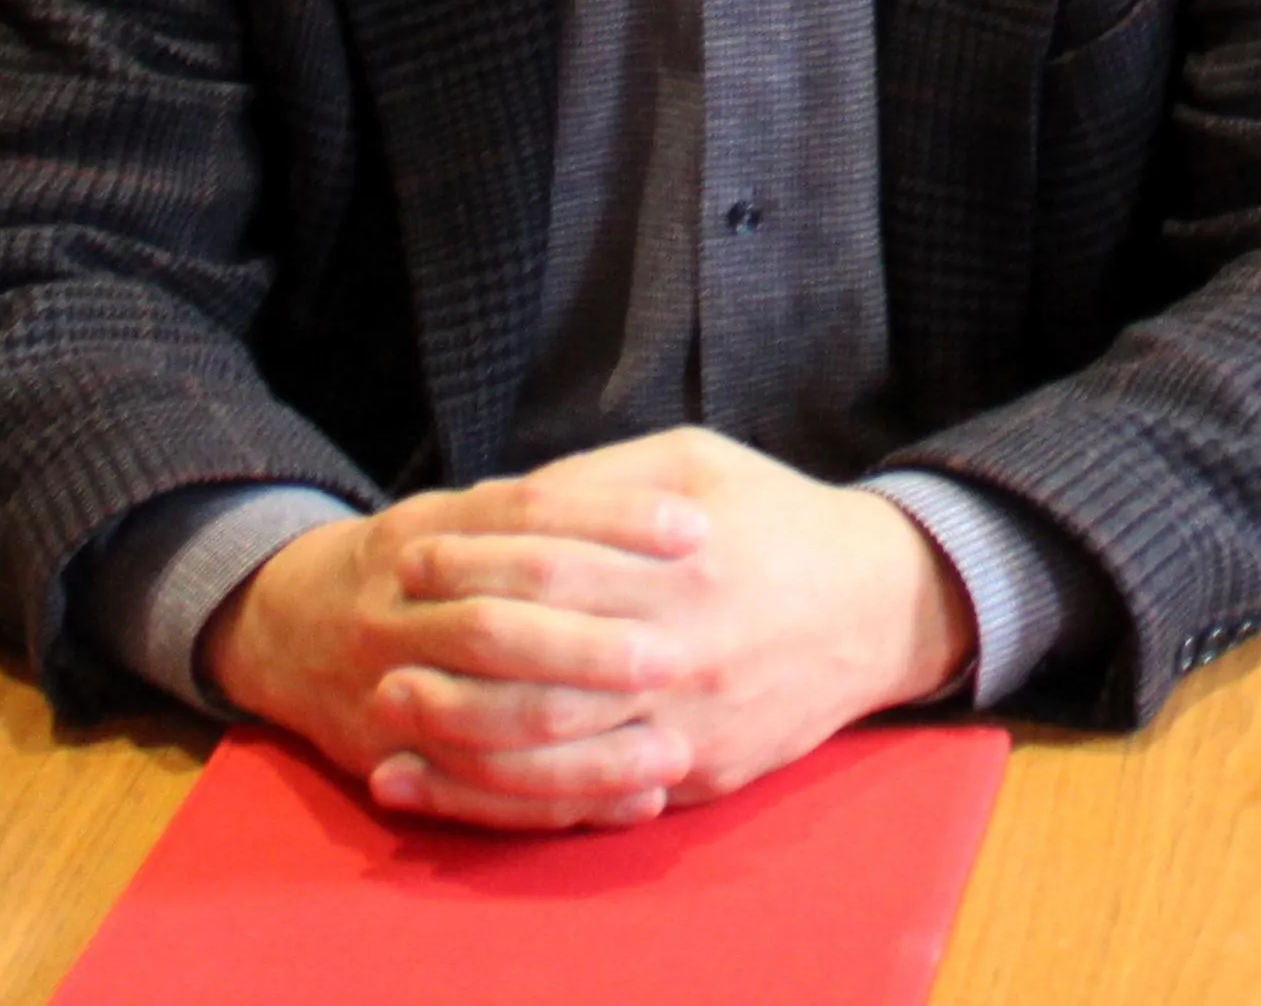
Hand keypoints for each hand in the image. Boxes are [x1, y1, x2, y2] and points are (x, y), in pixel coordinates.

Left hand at [203, 428, 975, 829]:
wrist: (879, 608)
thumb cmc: (776, 519)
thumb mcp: (696, 461)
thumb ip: (600, 480)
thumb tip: (501, 500)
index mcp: (680, 562)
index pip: (550, 566)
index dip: (470, 561)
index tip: (409, 555)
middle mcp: (682, 648)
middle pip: (540, 666)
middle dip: (449, 660)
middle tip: (382, 651)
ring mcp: (689, 722)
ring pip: (555, 747)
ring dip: (460, 740)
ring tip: (394, 722)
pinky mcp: (697, 774)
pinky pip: (591, 798)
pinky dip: (513, 799)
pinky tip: (453, 785)